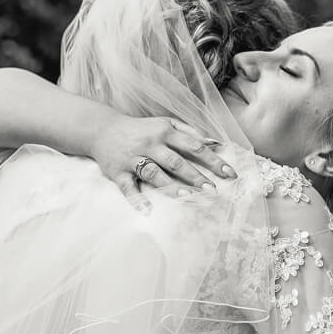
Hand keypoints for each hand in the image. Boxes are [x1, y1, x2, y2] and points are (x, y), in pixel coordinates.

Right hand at [89, 113, 236, 207]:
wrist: (102, 130)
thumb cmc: (140, 129)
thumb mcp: (164, 123)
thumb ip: (188, 132)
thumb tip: (215, 143)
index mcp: (164, 132)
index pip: (194, 147)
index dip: (213, 160)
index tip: (229, 173)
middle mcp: (150, 144)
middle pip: (176, 161)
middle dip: (195, 176)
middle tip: (212, 190)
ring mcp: (133, 159)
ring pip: (154, 173)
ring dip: (171, 186)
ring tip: (189, 197)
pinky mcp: (118, 172)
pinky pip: (128, 187)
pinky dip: (136, 199)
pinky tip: (147, 210)